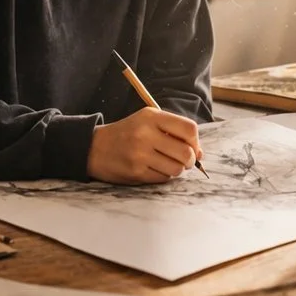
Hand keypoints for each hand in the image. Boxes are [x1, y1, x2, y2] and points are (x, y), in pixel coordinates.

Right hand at [86, 108, 202, 183]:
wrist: (94, 148)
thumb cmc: (127, 133)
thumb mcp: (147, 122)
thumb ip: (174, 132)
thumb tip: (201, 153)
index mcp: (151, 117)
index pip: (189, 129)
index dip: (196, 142)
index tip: (192, 147)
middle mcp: (145, 134)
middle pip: (186, 152)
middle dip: (191, 160)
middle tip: (184, 161)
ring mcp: (140, 154)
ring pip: (177, 169)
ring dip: (177, 170)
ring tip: (167, 164)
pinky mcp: (136, 172)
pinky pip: (163, 178)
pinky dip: (164, 176)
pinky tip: (154, 169)